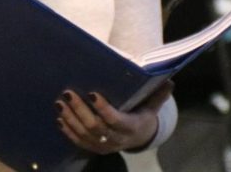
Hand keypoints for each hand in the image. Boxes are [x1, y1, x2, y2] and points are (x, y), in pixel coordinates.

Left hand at [56, 81, 172, 154]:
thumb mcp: (151, 105)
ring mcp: (105, 146)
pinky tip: (60, 118)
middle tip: (68, 93)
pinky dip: (68, 131)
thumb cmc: (142, 115)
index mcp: (131, 127)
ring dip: (70, 119)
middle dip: (80, 110)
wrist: (139, 137)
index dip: (103, 109)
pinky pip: (79, 142)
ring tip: (60, 103)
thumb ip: (157, 94)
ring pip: (84, 135)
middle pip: (95, 127)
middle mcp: (117, 140)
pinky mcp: (95, 148)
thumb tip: (170, 81)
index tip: (92, 93)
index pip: (115, 120)